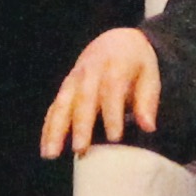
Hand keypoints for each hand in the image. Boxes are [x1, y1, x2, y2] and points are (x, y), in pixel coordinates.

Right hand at [40, 25, 163, 158]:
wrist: (117, 40)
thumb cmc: (136, 63)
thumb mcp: (150, 75)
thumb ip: (148, 101)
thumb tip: (148, 127)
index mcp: (115, 65)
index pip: (112, 90)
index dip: (112, 114)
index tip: (115, 137)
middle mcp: (90, 72)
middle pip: (84, 99)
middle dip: (81, 125)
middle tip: (80, 149)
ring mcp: (74, 80)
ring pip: (62, 104)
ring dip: (56, 129)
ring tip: (52, 154)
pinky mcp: (65, 89)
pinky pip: (54, 109)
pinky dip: (48, 129)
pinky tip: (46, 149)